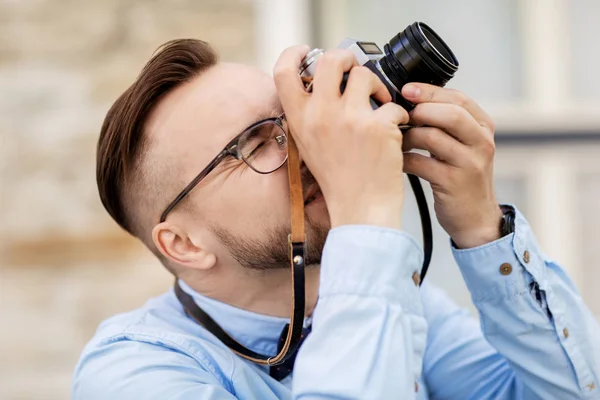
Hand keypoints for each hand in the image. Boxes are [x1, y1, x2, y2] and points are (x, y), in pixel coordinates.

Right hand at [274, 46, 409, 228]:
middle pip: (331, 59)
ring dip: (376, 86)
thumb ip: (310, 113)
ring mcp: (350, 119)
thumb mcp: (309, 144)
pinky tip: (394, 131)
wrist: (360, 208)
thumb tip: (321, 84)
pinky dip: (398, 115)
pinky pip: (393, 104)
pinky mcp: (379, 126)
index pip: (283, 71)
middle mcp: (322, 115)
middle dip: (347, 59)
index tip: (308, 51)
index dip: (294, 53)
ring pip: (366, 75)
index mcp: (300, 120)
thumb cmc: (337, 179)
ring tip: (380, 104)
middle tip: (355, 71)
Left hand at [401, 83, 502, 247]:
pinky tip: (397, 161)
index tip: (405, 90)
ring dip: (408, 136)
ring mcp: (470, 163)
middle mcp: (481, 142)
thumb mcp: (462, 145)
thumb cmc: (461, 177)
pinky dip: (404, 160)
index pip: (458, 98)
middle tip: (398, 116)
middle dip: (419, 110)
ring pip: (433, 137)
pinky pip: (421, 163)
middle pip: (450, 113)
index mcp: (483, 126)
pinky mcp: (454, 183)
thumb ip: (445, 123)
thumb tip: (410, 100)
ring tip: (395, 140)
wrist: (475, 218)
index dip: (430, 91)